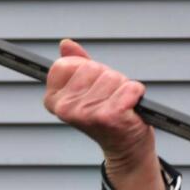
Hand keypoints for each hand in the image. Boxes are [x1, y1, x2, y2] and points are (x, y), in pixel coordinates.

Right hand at [43, 38, 152, 163]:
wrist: (125, 146)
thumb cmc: (107, 114)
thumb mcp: (87, 88)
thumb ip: (76, 64)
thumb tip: (66, 43)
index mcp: (53, 99)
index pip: (67, 64)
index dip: (86, 69)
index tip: (92, 87)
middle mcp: (65, 108)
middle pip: (92, 68)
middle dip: (107, 78)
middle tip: (110, 98)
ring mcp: (86, 113)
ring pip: (113, 77)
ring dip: (122, 87)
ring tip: (120, 104)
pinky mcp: (109, 116)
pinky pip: (131, 88)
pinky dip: (136, 93)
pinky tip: (131, 108)